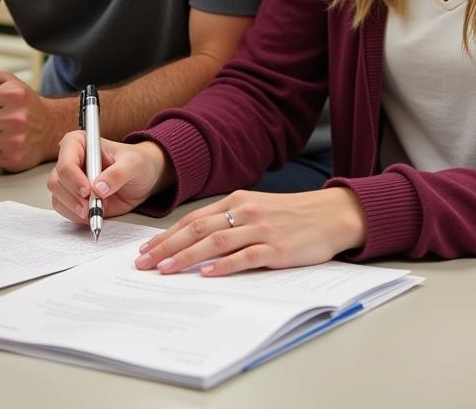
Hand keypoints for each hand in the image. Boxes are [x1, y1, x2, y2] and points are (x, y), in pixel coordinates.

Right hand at [48, 135, 170, 222]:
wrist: (144, 179)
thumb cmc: (138, 163)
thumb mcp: (134, 164)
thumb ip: (117, 174)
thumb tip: (99, 188)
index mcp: (79, 143)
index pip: (66, 162)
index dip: (74, 179)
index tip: (88, 191)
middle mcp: (71, 160)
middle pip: (57, 182)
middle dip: (73, 198)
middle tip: (92, 207)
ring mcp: (71, 180)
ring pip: (57, 198)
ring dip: (74, 209)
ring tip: (95, 211)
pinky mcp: (74, 197)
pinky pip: (65, 210)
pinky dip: (76, 216)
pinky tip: (93, 214)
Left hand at [133, 188, 366, 276]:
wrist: (331, 214)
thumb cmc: (292, 215)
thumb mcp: (256, 208)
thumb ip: (229, 220)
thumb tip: (196, 241)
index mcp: (236, 201)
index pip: (192, 220)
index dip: (167, 235)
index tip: (146, 250)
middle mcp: (244, 212)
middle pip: (197, 230)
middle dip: (167, 248)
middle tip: (144, 263)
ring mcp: (260, 230)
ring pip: (215, 243)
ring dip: (186, 257)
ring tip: (166, 270)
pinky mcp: (277, 249)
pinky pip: (245, 257)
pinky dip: (224, 266)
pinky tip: (207, 274)